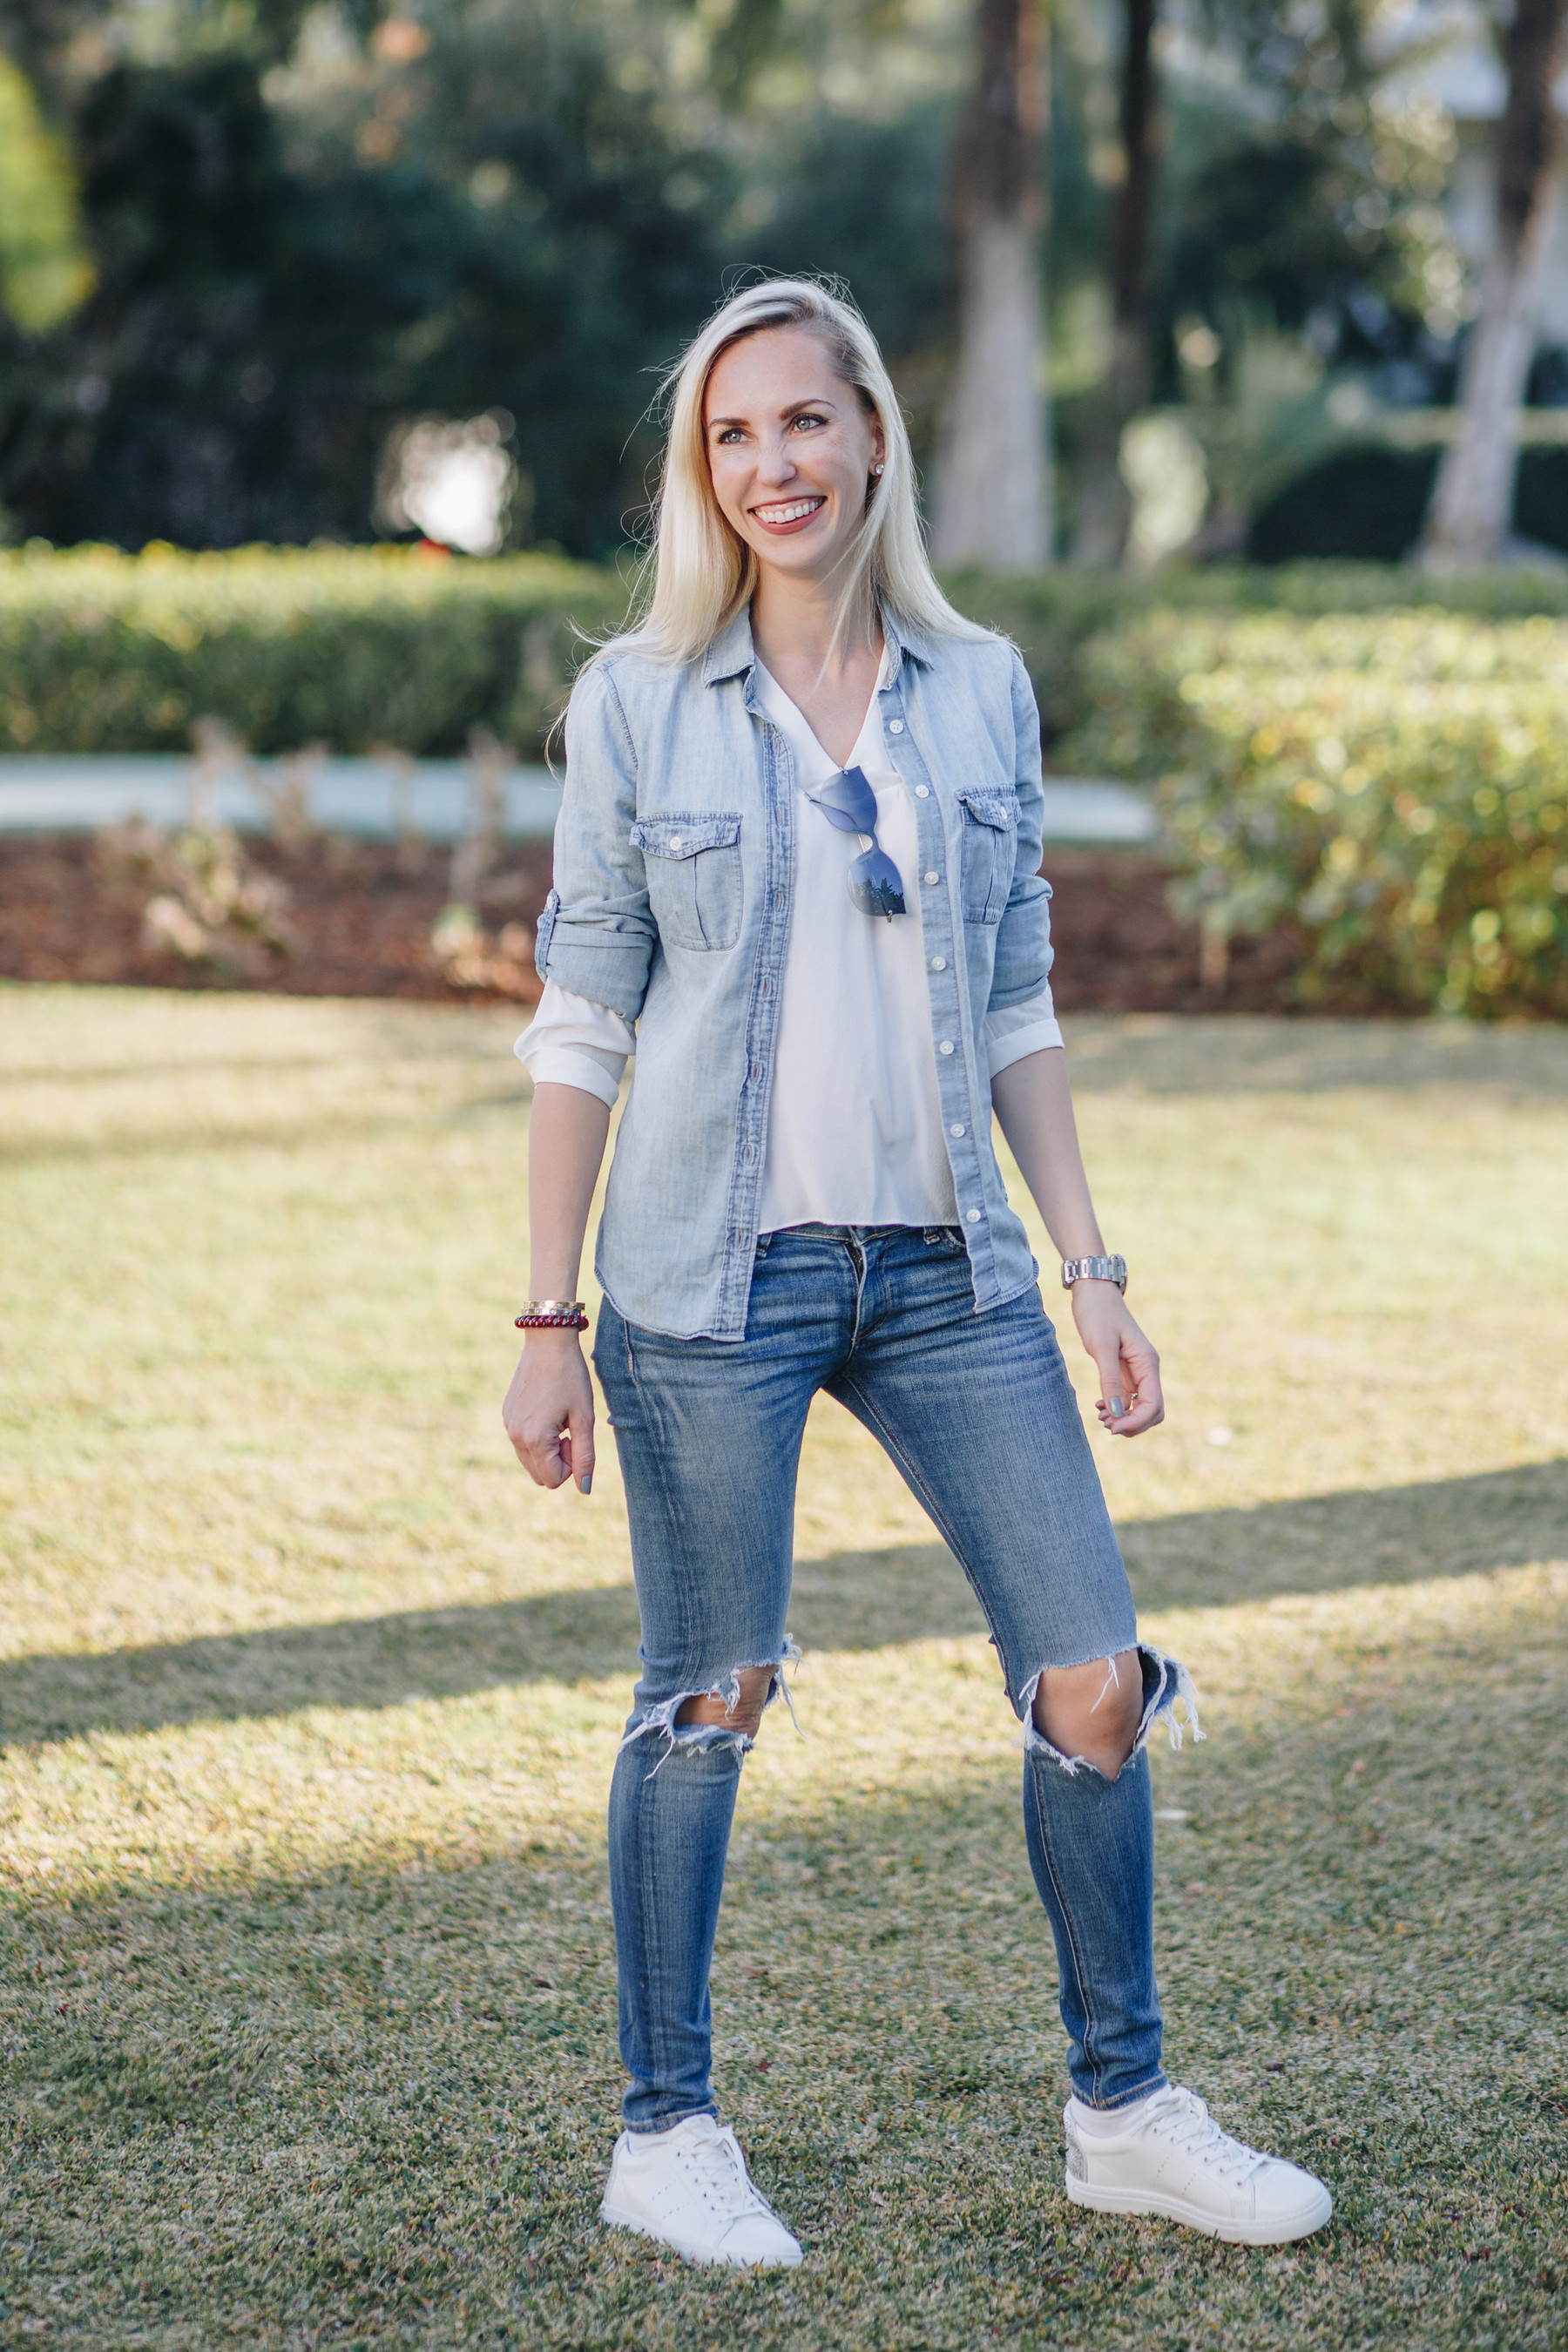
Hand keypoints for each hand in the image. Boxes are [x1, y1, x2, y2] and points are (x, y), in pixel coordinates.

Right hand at [502, 1332, 595, 1491]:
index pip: (553, 1480)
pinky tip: (547, 1409)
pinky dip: (537, 1437)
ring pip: (530, 1461)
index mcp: (535, 1439)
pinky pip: (521, 1442)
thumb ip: (585, 1456)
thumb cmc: (571, 1378)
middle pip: (539, 1476)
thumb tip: (584, 1490)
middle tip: (569, 1430)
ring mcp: (507, 1426)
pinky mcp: (506, 1416)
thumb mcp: (584, 1418)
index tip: (576, 1438)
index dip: (571, 1467)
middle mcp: (515, 1436)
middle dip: (559, 1461)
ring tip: (559, 1420)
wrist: (547, 1342)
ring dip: (548, 1450)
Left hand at [1070, 1282, 1163, 1438]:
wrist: (1093, 1291)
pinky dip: (1117, 1408)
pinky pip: (1128, 1398)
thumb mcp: (1101, 1347)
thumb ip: (1109, 1380)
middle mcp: (1147, 1369)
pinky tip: (1100, 1406)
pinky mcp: (1125, 1370)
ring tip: (1100, 1415)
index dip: (1135, 1422)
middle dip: (1133, 1424)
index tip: (1111, 1426)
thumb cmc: (1097, 1313)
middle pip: (1153, 1411)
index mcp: (1148, 1363)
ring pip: (1141, 1407)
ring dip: (1124, 1418)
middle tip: (1105, 1424)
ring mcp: (1137, 1371)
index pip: (1153, 1406)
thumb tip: (1116, 1413)